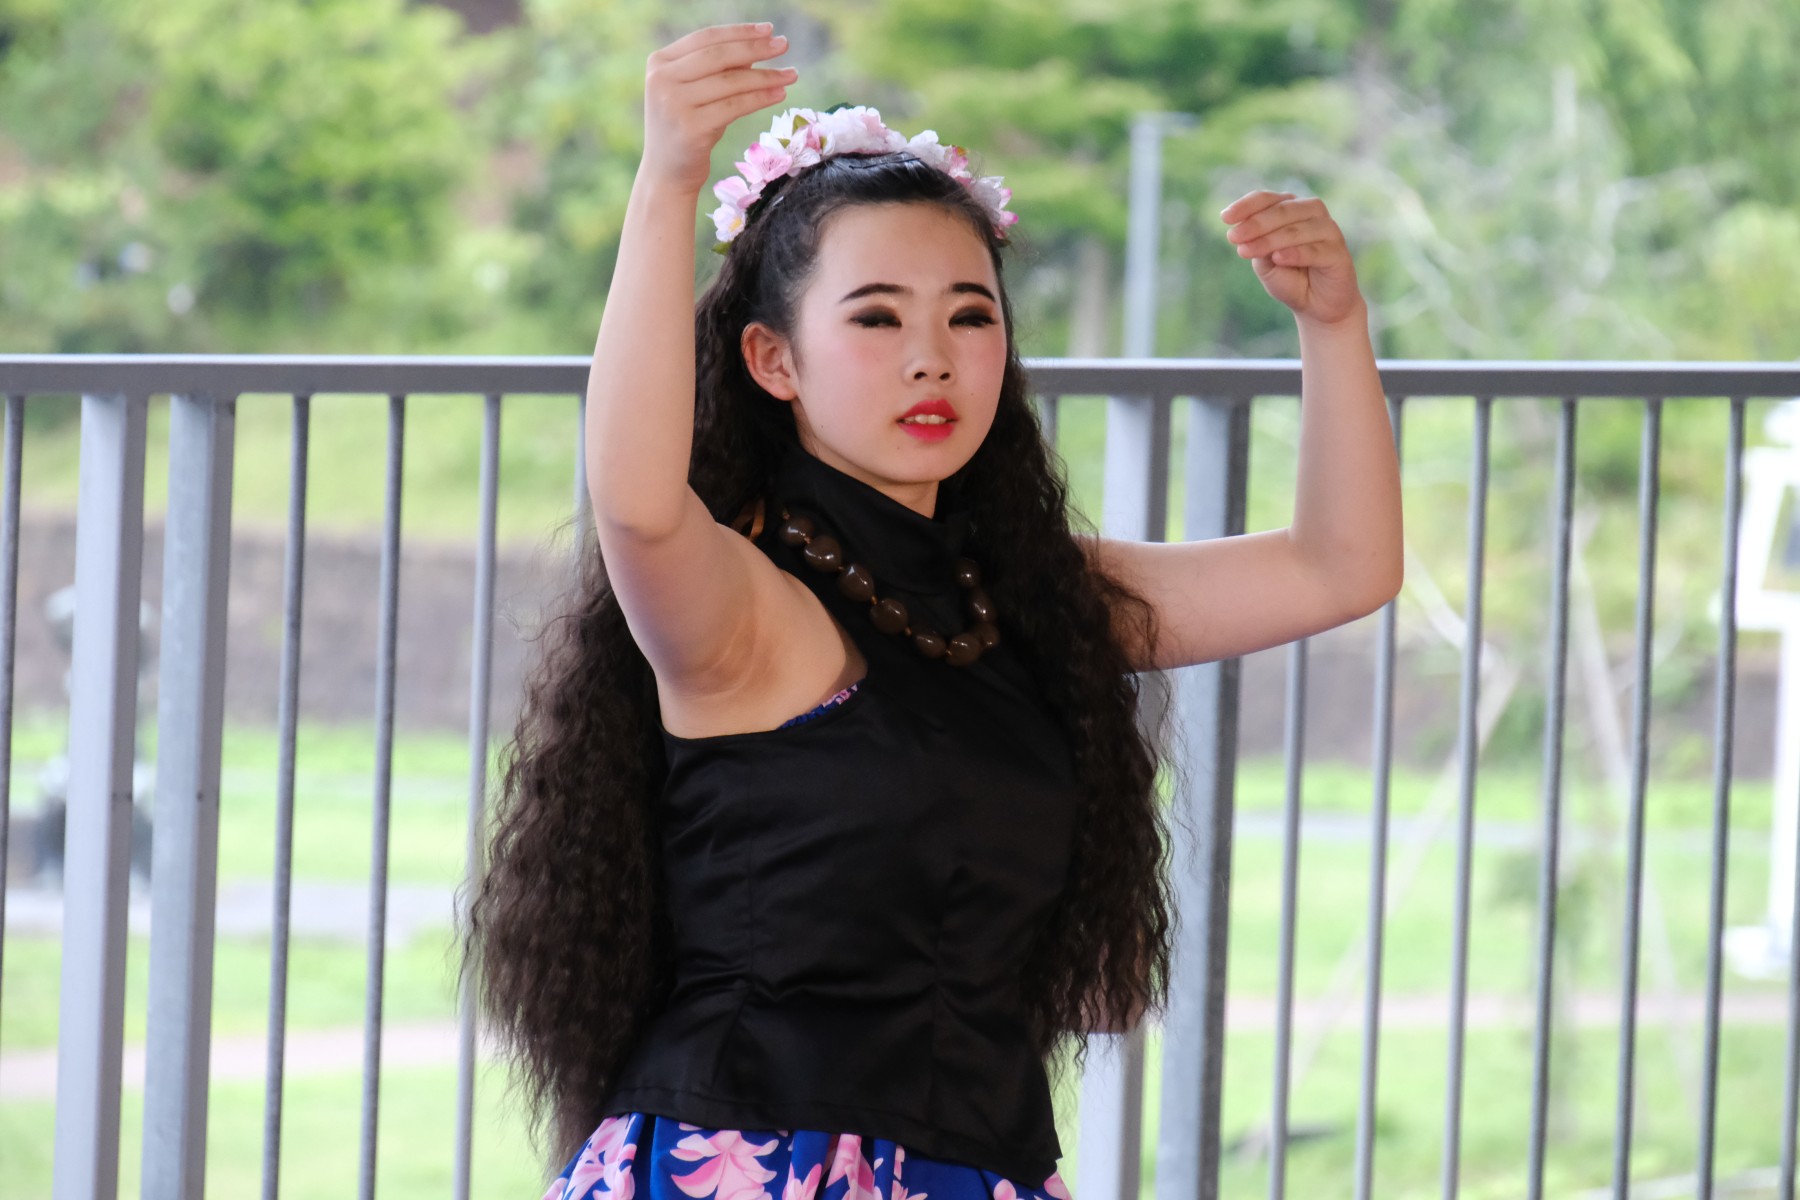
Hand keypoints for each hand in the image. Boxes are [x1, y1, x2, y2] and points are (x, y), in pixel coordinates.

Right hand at [640, 23, 798, 196]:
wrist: (667, 174)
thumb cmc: (687, 129)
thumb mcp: (698, 93)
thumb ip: (719, 69)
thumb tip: (759, 45)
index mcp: (659, 62)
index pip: (705, 38)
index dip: (739, 32)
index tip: (769, 30)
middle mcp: (661, 79)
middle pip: (718, 56)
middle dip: (755, 48)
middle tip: (784, 45)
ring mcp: (674, 104)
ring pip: (730, 82)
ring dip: (765, 76)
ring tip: (791, 74)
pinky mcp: (690, 128)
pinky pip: (734, 106)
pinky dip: (760, 98)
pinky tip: (780, 94)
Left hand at [1221, 191, 1364, 326]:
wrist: (1316, 306)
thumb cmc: (1290, 278)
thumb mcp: (1266, 263)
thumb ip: (1258, 246)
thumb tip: (1242, 231)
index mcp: (1291, 208)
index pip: (1267, 199)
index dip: (1246, 206)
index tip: (1224, 218)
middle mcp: (1311, 212)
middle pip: (1282, 210)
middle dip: (1255, 223)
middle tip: (1233, 237)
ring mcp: (1328, 230)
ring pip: (1297, 229)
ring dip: (1270, 239)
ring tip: (1246, 252)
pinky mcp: (1338, 252)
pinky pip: (1315, 250)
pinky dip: (1296, 253)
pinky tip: (1278, 258)